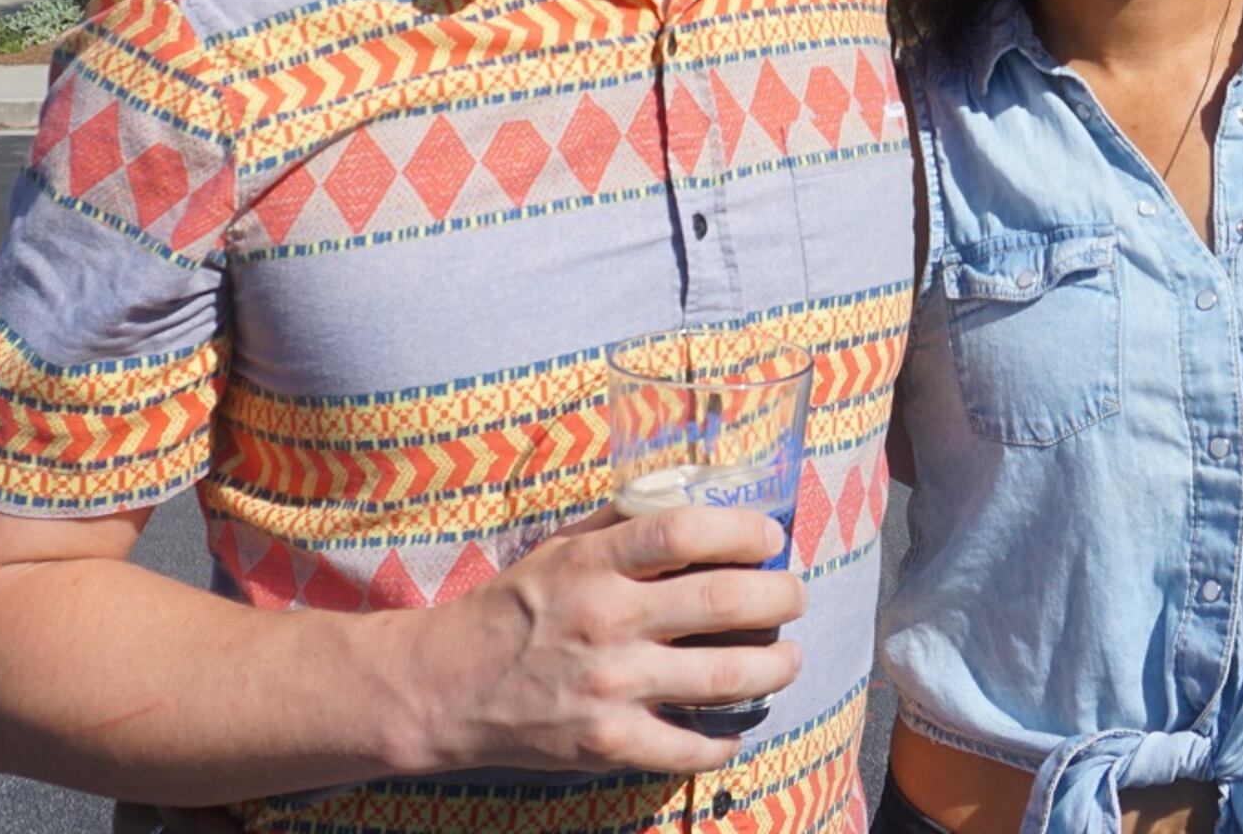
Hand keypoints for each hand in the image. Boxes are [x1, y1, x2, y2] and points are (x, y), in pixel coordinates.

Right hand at [397, 504, 802, 778]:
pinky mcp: (610, 743)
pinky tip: (738, 725)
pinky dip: (726, 739)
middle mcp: (608, 620)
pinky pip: (691, 746)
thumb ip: (622, 522)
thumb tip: (690, 496)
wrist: (448, 686)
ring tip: (787, 657)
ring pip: (726, 676)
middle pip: (724, 603)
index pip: (686, 532)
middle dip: (780, 597)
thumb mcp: (560, 547)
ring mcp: (612, 686)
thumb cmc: (512, 607)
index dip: (743, 531)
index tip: (769, 537)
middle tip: (794, 596)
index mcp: (594, 563)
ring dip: (775, 666)